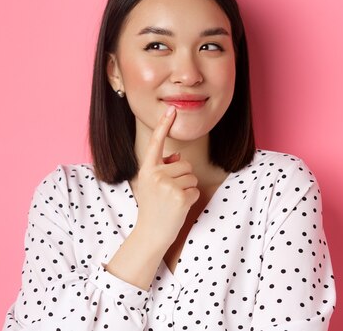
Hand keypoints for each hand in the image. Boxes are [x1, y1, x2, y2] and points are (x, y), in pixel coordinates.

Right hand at [133, 106, 199, 249]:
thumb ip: (162, 167)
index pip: (156, 143)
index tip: (171, 109)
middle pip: (184, 164)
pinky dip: (191, 198)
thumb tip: (178, 157)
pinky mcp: (180, 197)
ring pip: (192, 176)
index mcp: (147, 169)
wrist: (150, 233)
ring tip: (173, 200)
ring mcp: (167, 186)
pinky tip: (179, 207)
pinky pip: (195, 189)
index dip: (164, 125)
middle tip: (169, 194)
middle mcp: (156, 174)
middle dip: (183, 177)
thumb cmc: (153, 207)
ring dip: (187, 188)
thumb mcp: (151, 184)